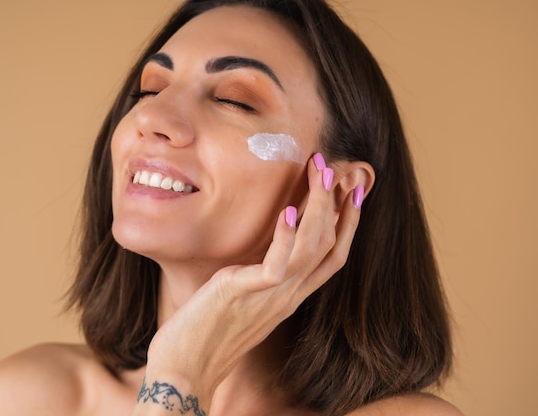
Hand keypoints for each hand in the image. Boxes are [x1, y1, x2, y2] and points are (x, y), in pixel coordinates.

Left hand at [137, 154, 363, 413]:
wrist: (185, 370)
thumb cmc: (207, 331)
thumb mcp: (243, 298)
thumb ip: (259, 276)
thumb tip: (263, 251)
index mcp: (290, 295)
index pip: (333, 256)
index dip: (348, 224)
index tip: (352, 192)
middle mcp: (288, 295)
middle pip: (329, 246)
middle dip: (336, 203)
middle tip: (335, 168)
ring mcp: (271, 296)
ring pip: (311, 248)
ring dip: (319, 207)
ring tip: (319, 172)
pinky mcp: (245, 295)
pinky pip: (277, 265)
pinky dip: (285, 236)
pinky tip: (288, 209)